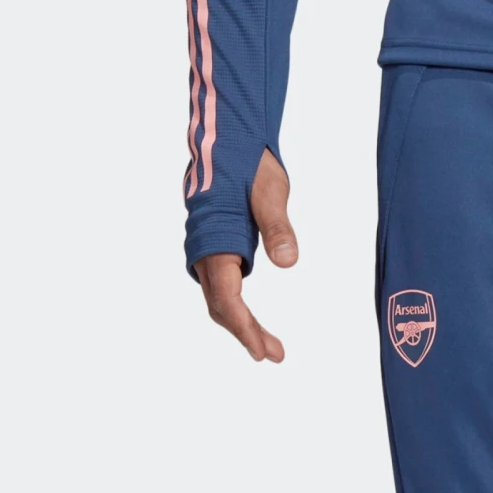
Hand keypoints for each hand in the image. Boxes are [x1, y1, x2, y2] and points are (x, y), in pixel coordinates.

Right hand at [193, 149, 297, 361]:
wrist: (230, 137)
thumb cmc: (249, 160)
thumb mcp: (271, 190)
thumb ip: (278, 226)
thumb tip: (288, 262)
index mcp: (215, 240)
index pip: (226, 297)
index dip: (243, 328)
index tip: (261, 351)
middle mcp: (205, 250)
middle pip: (221, 306)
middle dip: (246, 334)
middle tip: (274, 355)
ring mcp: (206, 250)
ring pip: (219, 300)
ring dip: (242, 326)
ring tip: (271, 348)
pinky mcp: (215, 249)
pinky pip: (222, 288)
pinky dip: (237, 310)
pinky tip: (254, 323)